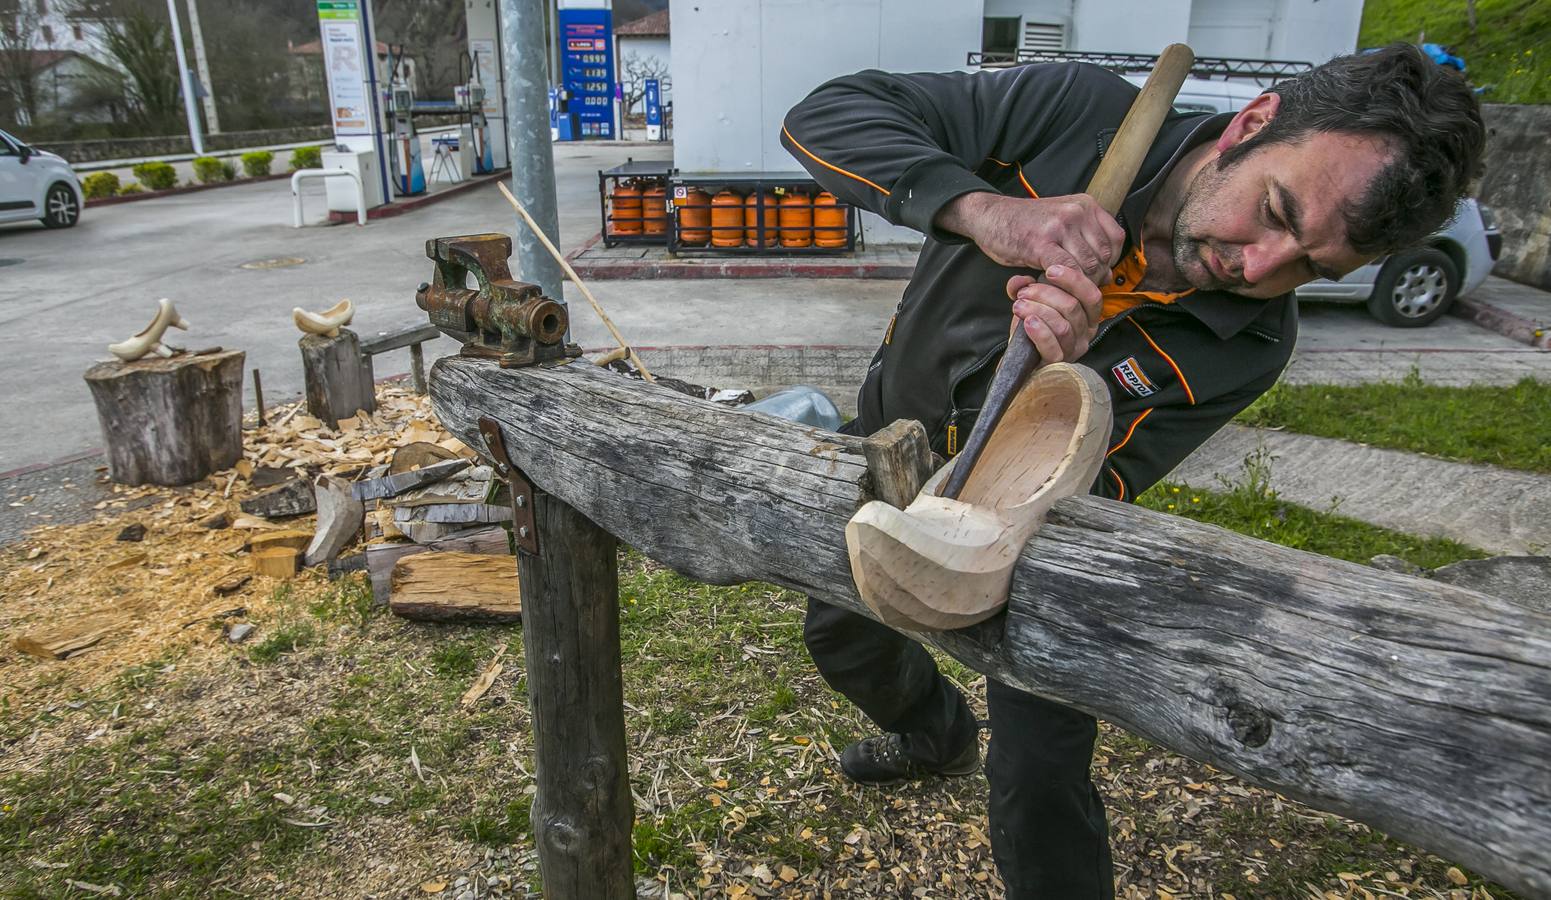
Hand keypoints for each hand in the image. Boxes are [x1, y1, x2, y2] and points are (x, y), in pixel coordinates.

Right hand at [937, 191, 1124, 286]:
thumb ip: (1085, 242)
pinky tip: (1053, 285)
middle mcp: (1077, 212)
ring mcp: (1060, 226)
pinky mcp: (1042, 243)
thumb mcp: (1061, 221)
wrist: (991, 216)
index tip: (1095, 272)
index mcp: (1085, 205)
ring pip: (1088, 265)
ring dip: (1078, 282)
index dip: (1110, 261)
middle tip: (1077, 285)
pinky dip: (1064, 283)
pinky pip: (1067, 270)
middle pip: (1103, 255)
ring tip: (1064, 287)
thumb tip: (1106, 274)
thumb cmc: (1025, 224)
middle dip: (1094, 276)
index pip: (1116, 238)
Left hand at [1006, 265, 1103, 362]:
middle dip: (1045, 294)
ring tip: (1019, 306)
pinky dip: (1040, 332)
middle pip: (1073, 307)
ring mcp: (1072, 350)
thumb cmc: (1030, 329)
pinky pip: (1053, 347)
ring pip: (1062, 326)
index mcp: (1087, 316)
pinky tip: (1027, 322)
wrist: (1019, 359)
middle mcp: (1085, 333)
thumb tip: (1022, 279)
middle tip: (1024, 293)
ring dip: (1038, 310)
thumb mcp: (1031, 302)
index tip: (1051, 270)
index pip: (1091, 295)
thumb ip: (1026, 287)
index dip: (1073, 280)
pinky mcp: (1057, 364)